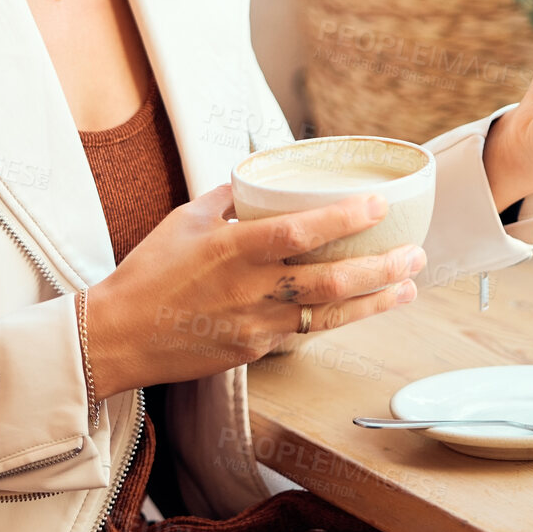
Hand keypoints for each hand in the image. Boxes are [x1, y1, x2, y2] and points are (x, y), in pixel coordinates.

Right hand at [84, 183, 425, 397]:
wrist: (117, 337)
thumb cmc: (148, 273)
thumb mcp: (185, 220)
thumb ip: (229, 199)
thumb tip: (258, 179)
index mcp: (232, 249)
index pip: (299, 230)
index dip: (344, 218)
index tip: (379, 205)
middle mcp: (250, 289)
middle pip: (330, 280)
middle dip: (381, 268)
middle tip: (415, 253)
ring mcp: (255, 326)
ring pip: (328, 315)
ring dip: (375, 301)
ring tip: (408, 286)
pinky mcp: (254, 352)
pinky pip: (304, 333)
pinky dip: (336, 319)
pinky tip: (361, 308)